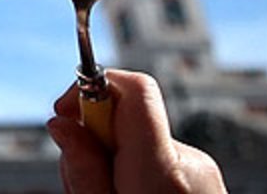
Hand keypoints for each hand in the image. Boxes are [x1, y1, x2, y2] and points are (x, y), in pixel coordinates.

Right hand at [46, 69, 226, 193]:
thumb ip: (83, 168)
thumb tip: (61, 122)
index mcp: (163, 172)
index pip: (135, 87)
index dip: (92, 86)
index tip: (66, 112)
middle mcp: (190, 162)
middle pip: (127, 117)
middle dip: (95, 137)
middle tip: (84, 179)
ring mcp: (203, 171)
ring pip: (139, 141)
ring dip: (115, 160)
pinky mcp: (205, 180)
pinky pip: (158, 158)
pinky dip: (136, 173)